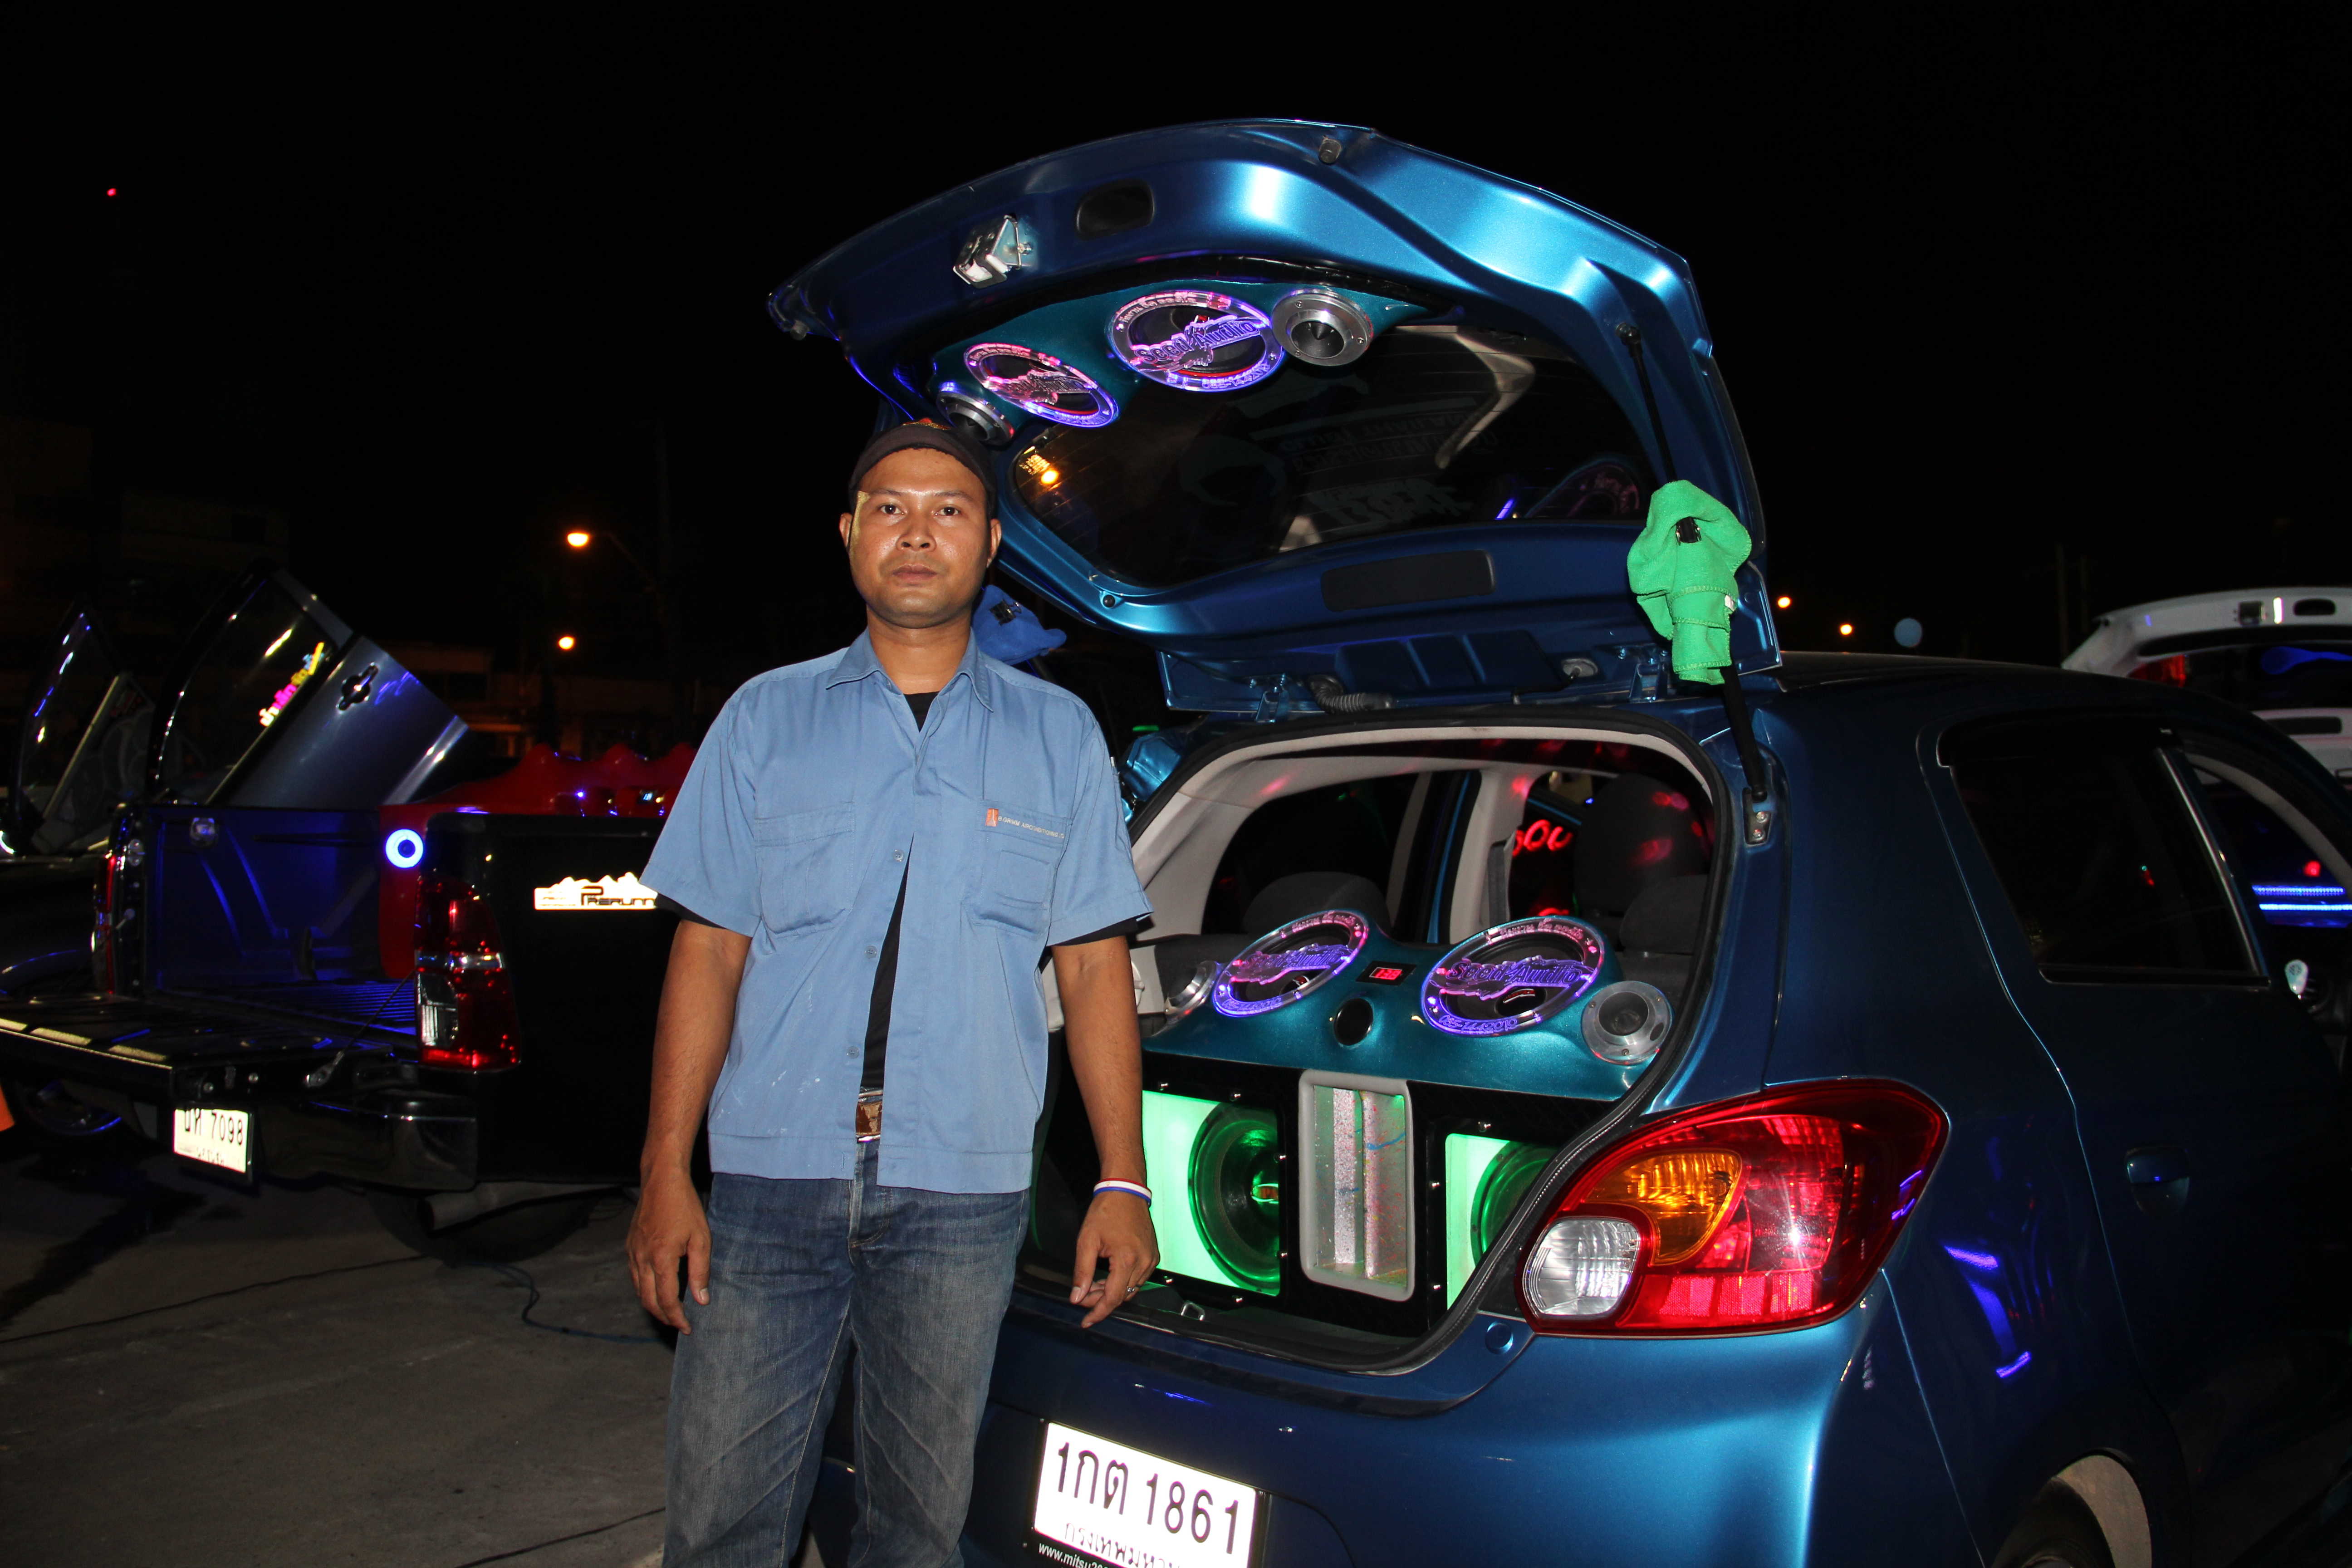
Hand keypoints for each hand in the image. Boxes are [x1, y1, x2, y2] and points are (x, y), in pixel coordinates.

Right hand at [627, 1170, 709, 1332]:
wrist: (661, 1181)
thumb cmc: (684, 1207)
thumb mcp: (701, 1239)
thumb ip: (700, 1271)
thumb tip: (701, 1300)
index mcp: (661, 1258)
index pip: (665, 1300)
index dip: (676, 1318)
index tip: (687, 1328)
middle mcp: (642, 1258)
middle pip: (647, 1300)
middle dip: (663, 1316)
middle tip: (678, 1324)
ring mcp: (633, 1252)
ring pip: (638, 1289)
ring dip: (652, 1304)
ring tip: (669, 1311)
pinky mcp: (630, 1245)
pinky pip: (635, 1275)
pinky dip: (645, 1288)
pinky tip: (657, 1288)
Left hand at [1070, 1191, 1157, 1327]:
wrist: (1126, 1190)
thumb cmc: (1105, 1212)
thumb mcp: (1087, 1241)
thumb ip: (1082, 1272)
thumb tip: (1076, 1298)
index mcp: (1127, 1260)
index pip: (1113, 1298)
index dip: (1098, 1312)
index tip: (1085, 1322)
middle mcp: (1144, 1263)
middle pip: (1122, 1296)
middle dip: (1101, 1301)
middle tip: (1082, 1296)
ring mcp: (1151, 1259)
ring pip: (1131, 1289)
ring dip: (1111, 1292)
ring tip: (1092, 1284)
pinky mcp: (1153, 1255)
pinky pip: (1138, 1278)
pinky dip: (1122, 1282)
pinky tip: (1107, 1276)